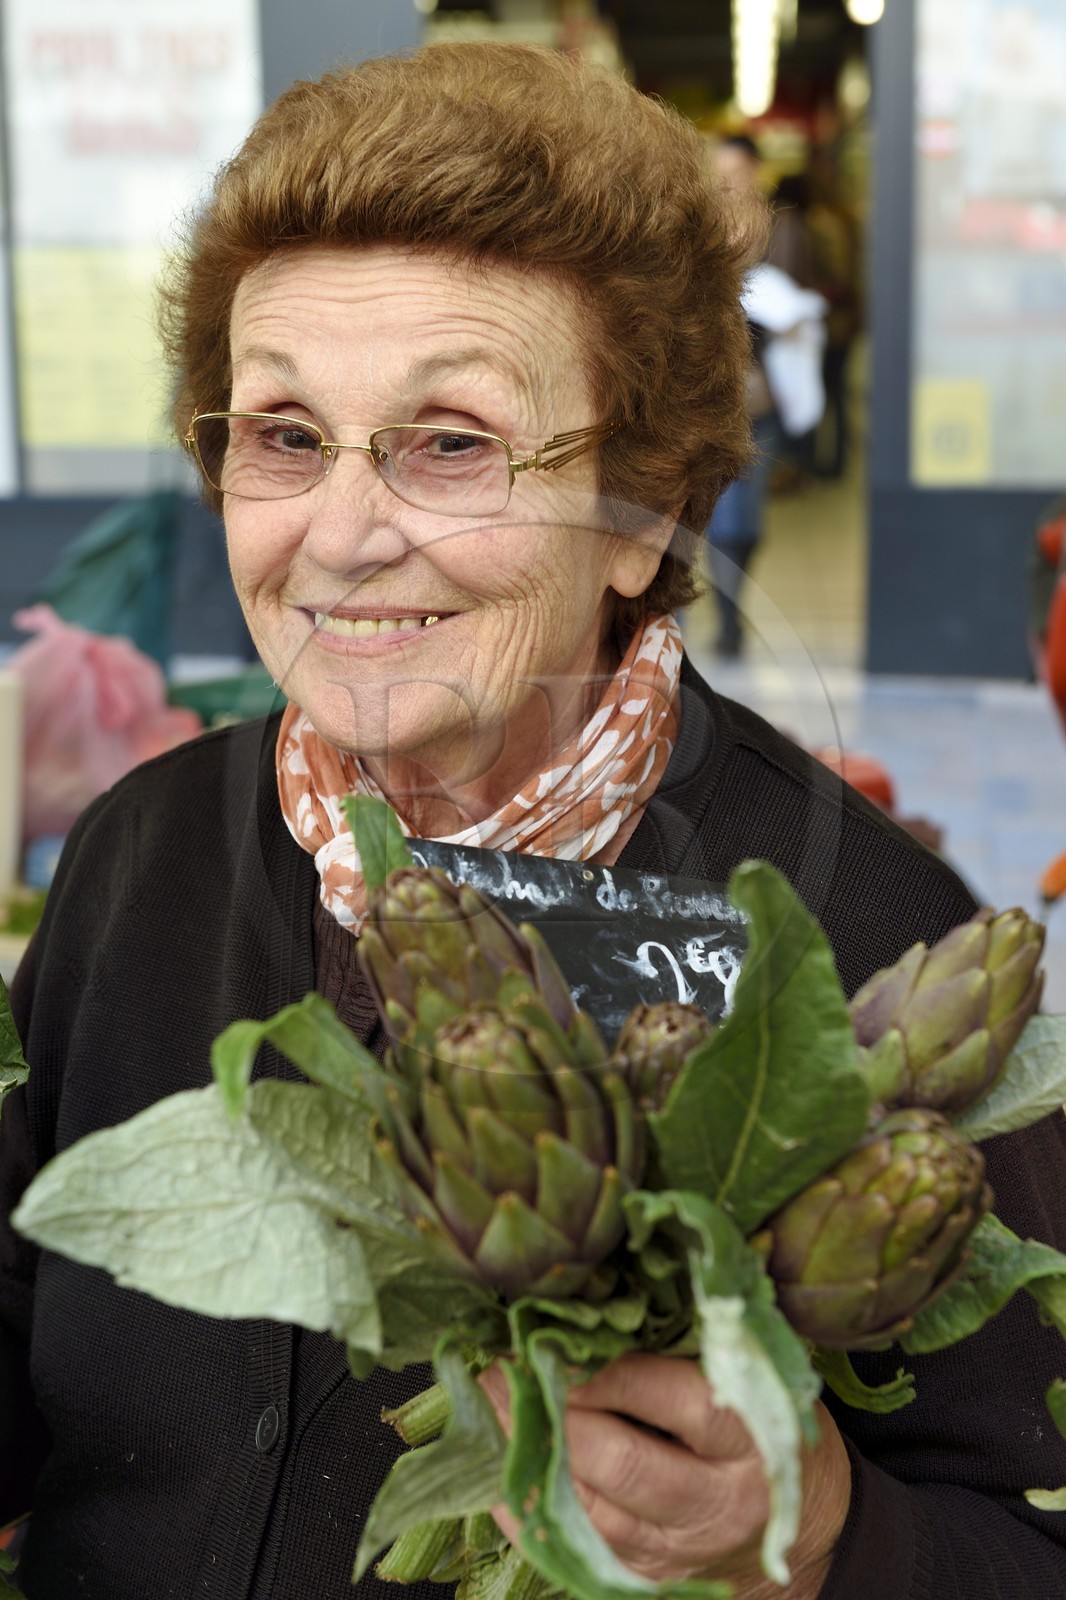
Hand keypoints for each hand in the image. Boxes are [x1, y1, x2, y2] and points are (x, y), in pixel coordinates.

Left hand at [479, 1351, 850, 1599]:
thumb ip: (698, 1342)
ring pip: (591, 1510)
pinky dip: (529, 1504)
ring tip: (489, 1400)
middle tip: (503, 1364)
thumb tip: (607, 1295)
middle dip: (555, 1413)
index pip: (678, 1403)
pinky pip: (575, 1547)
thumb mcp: (755, 1376)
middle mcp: (718, 1502)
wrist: (808, 1527)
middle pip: (624, 1463)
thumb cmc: (765, 1423)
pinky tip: (498, 1461)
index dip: (610, 1372)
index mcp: (752, 1438)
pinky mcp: (649, 1580)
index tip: (555, 1337)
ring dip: (530, 1452)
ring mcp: (680, 1550)